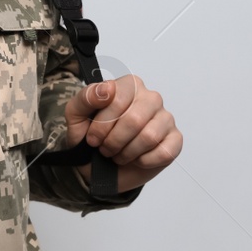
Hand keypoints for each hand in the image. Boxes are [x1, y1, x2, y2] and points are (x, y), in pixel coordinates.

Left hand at [63, 76, 182, 192]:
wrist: (97, 165)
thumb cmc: (90, 136)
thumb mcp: (76, 115)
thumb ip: (87, 97)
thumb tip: (107, 89)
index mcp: (129, 85)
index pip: (118, 99)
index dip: (102, 124)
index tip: (92, 137)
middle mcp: (150, 98)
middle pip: (134, 120)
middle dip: (114, 141)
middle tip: (105, 148)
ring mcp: (165, 118)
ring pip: (149, 137)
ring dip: (127, 152)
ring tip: (119, 153)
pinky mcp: (175, 140)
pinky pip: (164, 152)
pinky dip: (144, 161)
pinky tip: (136, 158)